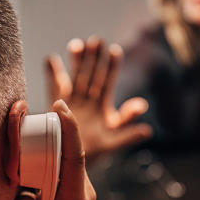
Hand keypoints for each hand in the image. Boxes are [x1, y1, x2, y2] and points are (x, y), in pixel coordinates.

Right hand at [9, 100, 97, 199]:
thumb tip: (22, 189)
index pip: (74, 158)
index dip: (68, 129)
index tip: (60, 106)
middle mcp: (81, 192)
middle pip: (66, 151)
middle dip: (48, 129)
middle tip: (22, 115)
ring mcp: (77, 192)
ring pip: (60, 158)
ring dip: (42, 144)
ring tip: (19, 137)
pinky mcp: (68, 194)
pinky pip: (56, 169)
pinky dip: (41, 159)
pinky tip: (23, 159)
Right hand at [46, 36, 151, 161]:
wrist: (70, 159)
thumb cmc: (95, 150)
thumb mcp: (113, 142)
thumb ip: (128, 134)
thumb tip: (148, 130)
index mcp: (102, 104)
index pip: (108, 81)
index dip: (112, 66)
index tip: (115, 50)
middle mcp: (87, 98)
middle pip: (91, 74)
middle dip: (94, 58)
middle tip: (96, 40)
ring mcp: (72, 99)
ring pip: (75, 76)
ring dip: (76, 61)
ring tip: (77, 45)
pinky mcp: (56, 103)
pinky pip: (54, 85)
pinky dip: (52, 72)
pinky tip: (51, 59)